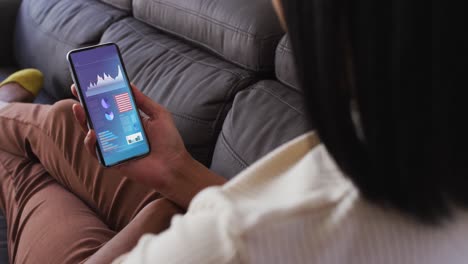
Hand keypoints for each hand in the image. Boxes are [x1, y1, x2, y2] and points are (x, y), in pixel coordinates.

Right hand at [71, 84, 188, 188]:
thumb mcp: (159, 115)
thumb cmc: (170, 142)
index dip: (99, 94)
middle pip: (97, 117)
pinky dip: (91, 142)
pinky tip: (93, 132)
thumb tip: (129, 84)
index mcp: (129, 121)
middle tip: (76, 89)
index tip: (89, 81)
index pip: (110, 105)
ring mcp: (114, 147)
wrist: (174, 166)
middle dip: (85, 103)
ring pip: (92, 133)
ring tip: (79, 107)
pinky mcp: (112, 161)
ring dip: (83, 120)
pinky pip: (96, 152)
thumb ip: (143, 101)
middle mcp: (120, 133)